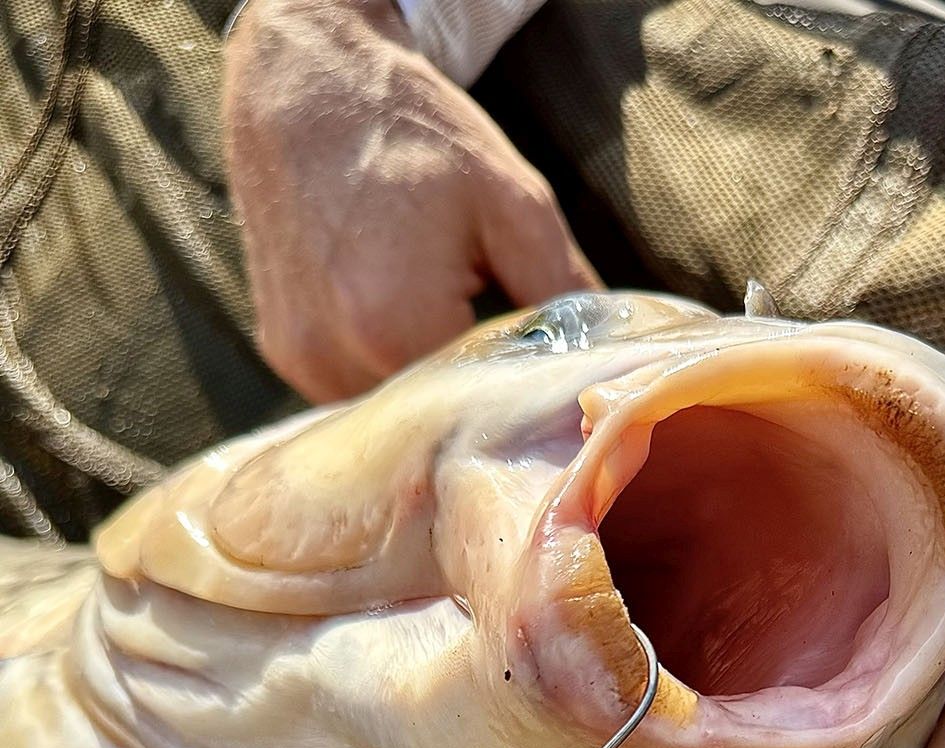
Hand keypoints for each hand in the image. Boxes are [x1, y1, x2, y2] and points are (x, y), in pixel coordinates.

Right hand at [223, 0, 598, 401]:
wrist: (309, 85)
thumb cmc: (417, 138)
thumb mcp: (514, 207)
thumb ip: (566, 295)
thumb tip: (613, 361)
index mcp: (392, 325)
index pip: (482, 406)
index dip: (520, 391)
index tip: (542, 363)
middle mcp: (334, 357)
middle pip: (435, 417)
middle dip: (474, 390)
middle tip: (499, 339)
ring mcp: (301, 360)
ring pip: (395, 409)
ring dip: (427, 384)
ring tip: (442, 317)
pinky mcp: (284, 352)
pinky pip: (355, 388)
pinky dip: (386, 366)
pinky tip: (400, 315)